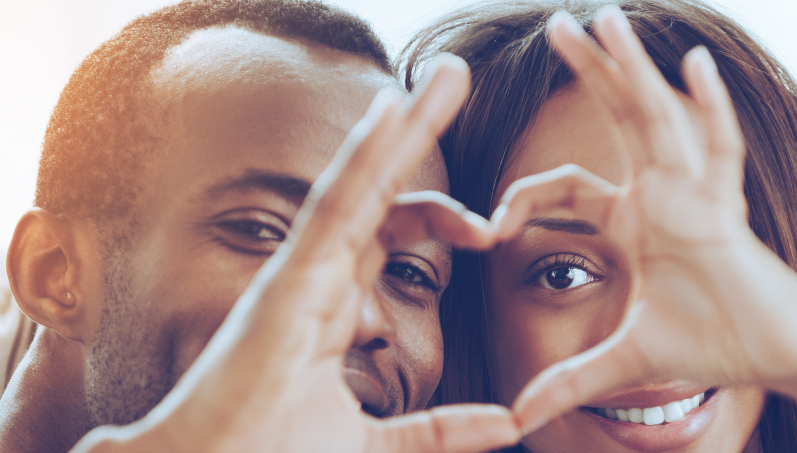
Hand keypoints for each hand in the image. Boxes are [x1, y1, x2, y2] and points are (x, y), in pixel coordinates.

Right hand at [72, 55, 520, 452]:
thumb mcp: (376, 443)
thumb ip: (440, 431)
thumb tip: (508, 426)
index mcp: (333, 305)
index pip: (390, 234)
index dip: (441, 217)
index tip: (490, 233)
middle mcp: (317, 277)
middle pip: (380, 190)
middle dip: (420, 134)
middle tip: (456, 80)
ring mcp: (301, 273)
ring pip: (361, 183)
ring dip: (404, 126)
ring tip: (445, 78)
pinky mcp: (288, 280)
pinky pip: (332, 208)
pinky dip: (362, 159)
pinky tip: (392, 112)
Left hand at [495, 7, 796, 432]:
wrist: (778, 354)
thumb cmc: (714, 342)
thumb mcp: (626, 361)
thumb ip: (572, 382)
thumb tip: (517, 418)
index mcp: (632, 219)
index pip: (567, 186)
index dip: (526, 198)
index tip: (492, 227)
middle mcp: (661, 194)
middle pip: (619, 119)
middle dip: (591, 70)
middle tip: (560, 24)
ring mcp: (695, 195)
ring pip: (659, 119)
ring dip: (634, 70)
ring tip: (607, 20)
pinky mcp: (726, 211)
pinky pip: (720, 152)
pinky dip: (710, 110)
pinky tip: (694, 64)